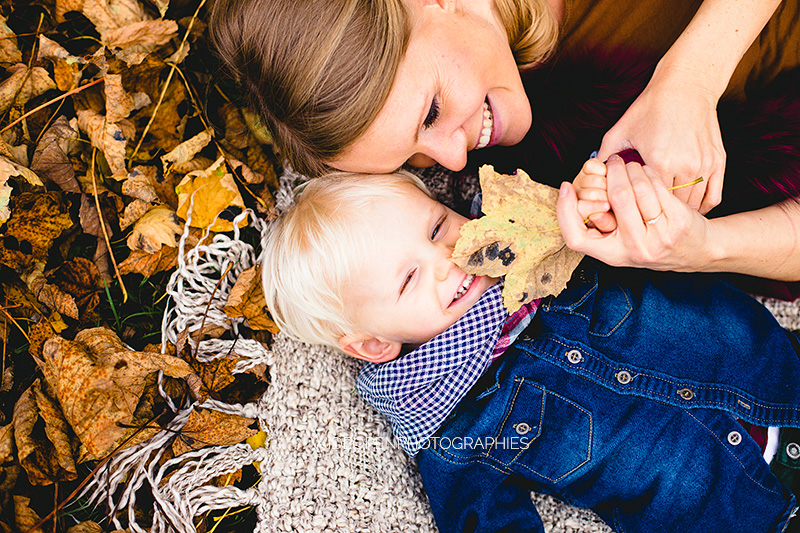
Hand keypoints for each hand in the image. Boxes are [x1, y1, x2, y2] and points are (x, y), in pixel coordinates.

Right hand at [557, 155, 714, 271]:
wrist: (696, 252)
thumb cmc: (652, 241)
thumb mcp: (623, 244)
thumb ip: (600, 226)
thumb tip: (571, 193)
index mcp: (613, 255)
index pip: (575, 238)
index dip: (565, 211)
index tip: (566, 187)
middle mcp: (634, 249)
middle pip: (614, 197)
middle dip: (613, 172)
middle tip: (612, 162)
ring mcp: (657, 237)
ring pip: (637, 188)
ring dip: (632, 168)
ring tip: (630, 164)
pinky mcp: (678, 222)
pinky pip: (657, 187)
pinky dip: (650, 173)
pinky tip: (647, 171)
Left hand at [596, 67, 725, 214]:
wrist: (686, 85)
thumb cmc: (651, 107)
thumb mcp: (620, 130)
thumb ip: (605, 156)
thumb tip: (592, 178)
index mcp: (660, 161)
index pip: (648, 201)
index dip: (639, 209)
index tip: (632, 213)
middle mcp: (685, 165)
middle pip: (671, 207)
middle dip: (658, 214)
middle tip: (649, 218)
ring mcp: (705, 164)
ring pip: (693, 204)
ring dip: (679, 212)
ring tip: (666, 215)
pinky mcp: (718, 161)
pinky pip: (714, 195)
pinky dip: (702, 205)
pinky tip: (689, 208)